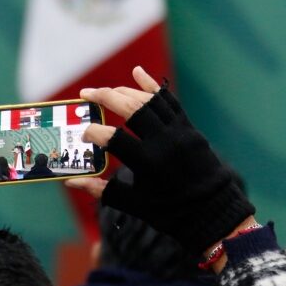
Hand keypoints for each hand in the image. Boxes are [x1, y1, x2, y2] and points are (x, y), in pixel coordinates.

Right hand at [64, 66, 254, 254]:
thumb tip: (71, 183)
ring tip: (104, 92)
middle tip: (85, 95)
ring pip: (147, 101)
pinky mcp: (188, 128)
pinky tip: (137, 72)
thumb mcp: (134, 205)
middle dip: (104, 97)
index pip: (113, 138)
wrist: (214, 211)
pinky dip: (152, 86)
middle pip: (130, 109)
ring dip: (124, 92)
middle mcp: (164, 142)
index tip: (84, 134)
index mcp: (148, 163)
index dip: (94, 133)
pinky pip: (169, 101)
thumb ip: (102, 190)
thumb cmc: (170, 212)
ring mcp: (179, 132)